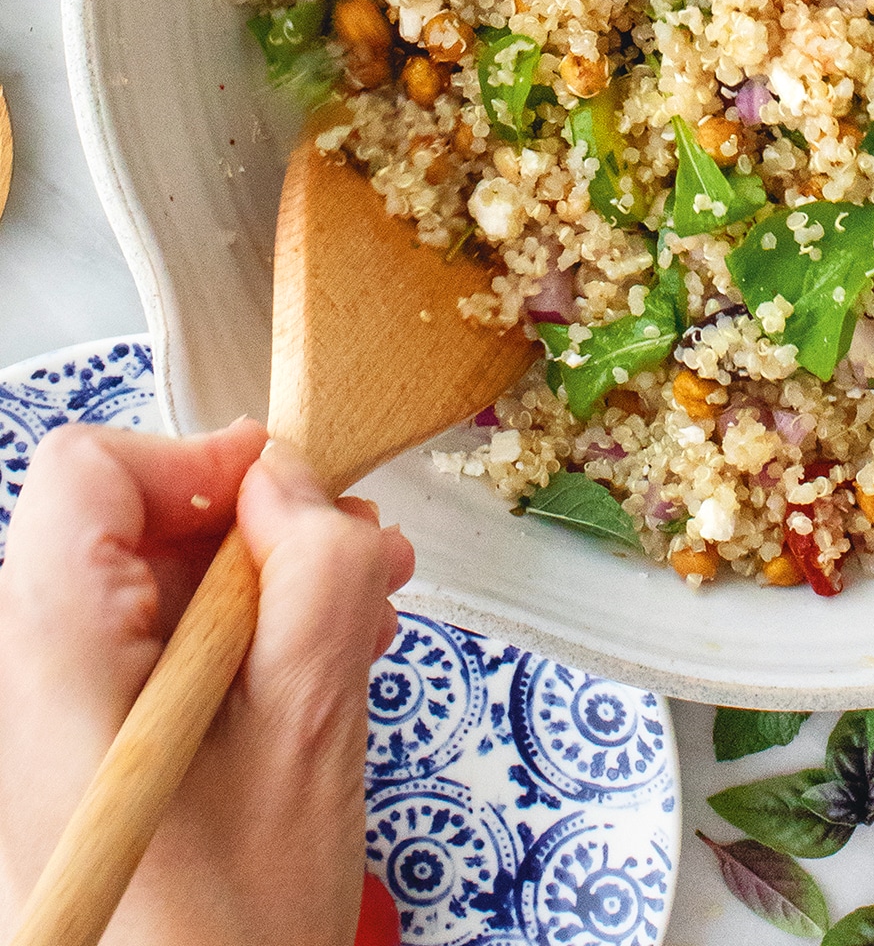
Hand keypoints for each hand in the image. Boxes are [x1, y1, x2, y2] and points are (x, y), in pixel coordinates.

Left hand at [0, 419, 412, 945]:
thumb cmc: (224, 941)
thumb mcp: (308, 734)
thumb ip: (312, 580)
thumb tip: (294, 485)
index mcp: (47, 657)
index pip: (91, 470)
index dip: (203, 462)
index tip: (289, 501)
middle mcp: (15, 680)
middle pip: (121, 525)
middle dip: (249, 534)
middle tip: (353, 564)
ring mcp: (32, 727)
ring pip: (137, 592)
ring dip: (252, 594)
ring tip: (351, 630)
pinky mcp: (61, 764)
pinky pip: (134, 660)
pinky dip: (221, 652)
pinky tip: (302, 682)